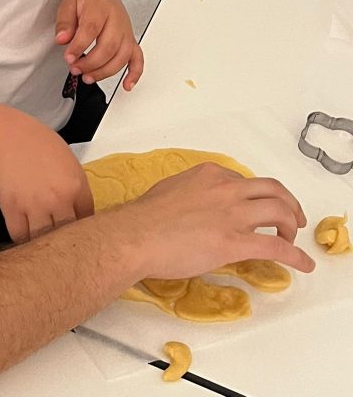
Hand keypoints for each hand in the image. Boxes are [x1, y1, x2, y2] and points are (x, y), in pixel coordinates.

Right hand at [0, 118, 93, 243]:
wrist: (7, 136)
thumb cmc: (38, 144)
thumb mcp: (69, 161)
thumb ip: (77, 188)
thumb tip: (81, 213)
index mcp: (76, 185)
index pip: (88, 220)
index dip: (83, 225)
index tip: (77, 227)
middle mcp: (58, 199)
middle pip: (68, 235)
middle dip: (65, 236)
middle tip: (59, 233)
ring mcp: (34, 206)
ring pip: (44, 240)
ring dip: (43, 240)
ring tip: (41, 234)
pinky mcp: (12, 210)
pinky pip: (20, 237)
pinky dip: (22, 237)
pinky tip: (25, 229)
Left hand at [56, 0, 143, 90]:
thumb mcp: (68, 4)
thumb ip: (64, 22)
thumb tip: (62, 39)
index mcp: (100, 7)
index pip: (91, 29)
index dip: (79, 46)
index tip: (68, 57)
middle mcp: (117, 19)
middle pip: (109, 46)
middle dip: (91, 62)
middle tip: (75, 68)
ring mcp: (126, 31)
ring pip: (122, 55)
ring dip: (105, 71)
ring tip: (88, 77)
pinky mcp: (131, 40)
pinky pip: (138, 58)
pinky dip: (134, 73)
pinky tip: (126, 85)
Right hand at [110, 162, 314, 280]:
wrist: (136, 236)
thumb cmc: (145, 217)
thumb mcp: (171, 190)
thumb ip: (192, 193)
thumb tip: (196, 205)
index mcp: (210, 175)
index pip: (245, 180)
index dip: (257, 195)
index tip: (257, 207)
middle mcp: (226, 189)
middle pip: (272, 189)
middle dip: (288, 203)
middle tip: (292, 218)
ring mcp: (232, 214)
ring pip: (280, 211)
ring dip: (292, 226)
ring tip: (292, 239)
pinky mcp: (235, 242)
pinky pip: (276, 247)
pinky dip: (296, 256)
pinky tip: (303, 264)